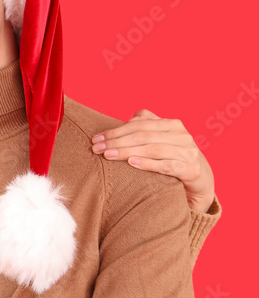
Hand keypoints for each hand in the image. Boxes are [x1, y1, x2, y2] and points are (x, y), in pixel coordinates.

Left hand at [91, 109, 214, 212]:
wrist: (200, 178)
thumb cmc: (174, 156)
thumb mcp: (162, 138)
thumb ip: (148, 126)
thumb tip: (128, 119)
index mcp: (171, 125)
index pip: (138, 124)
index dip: (115, 131)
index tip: (96, 139)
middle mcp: (181, 135)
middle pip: (142, 136)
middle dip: (116, 142)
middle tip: (96, 148)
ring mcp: (187, 152)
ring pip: (152, 149)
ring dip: (127, 152)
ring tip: (108, 155)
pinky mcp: (190, 170)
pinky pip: (166, 165)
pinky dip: (148, 163)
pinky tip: (132, 163)